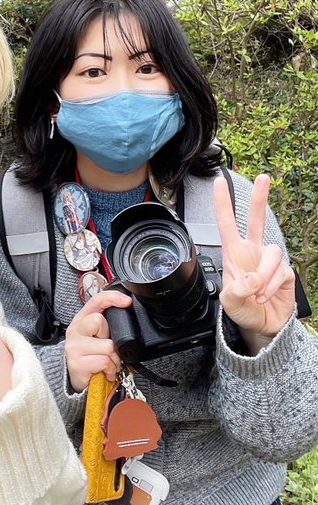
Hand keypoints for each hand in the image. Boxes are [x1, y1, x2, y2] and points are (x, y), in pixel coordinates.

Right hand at [65, 289, 131, 390]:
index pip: (96, 301)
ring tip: (108, 362)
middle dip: (111, 337)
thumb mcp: (98, 336)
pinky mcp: (77, 363)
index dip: (112, 297)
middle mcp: (76, 330)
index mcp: (82, 319)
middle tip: (107, 348)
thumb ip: (107, 325)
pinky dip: (110, 369)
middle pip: (99, 321)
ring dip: (114, 358)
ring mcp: (74, 346)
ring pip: (107, 345)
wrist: (76, 378)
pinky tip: (105, 371)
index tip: (127, 301)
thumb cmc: (90, 355)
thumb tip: (126, 315)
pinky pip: (104, 361)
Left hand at [214, 173, 294, 337]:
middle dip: (260, 198)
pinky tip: (266, 296)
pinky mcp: (285, 272)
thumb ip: (237, 291)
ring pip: (272, 253)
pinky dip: (271, 287)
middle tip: (263, 177)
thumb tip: (252, 279)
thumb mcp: (230, 303)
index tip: (219, 182)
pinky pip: (281, 273)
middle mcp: (253, 252)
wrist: (263, 326)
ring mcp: (269, 261)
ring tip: (257, 292)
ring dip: (264, 275)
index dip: (222, 202)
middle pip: (257, 220)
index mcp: (234, 253)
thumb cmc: (243, 309)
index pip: (227, 223)